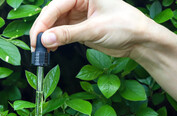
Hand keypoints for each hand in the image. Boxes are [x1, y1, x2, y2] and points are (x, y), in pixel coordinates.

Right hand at [30, 0, 158, 57]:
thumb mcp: (94, 29)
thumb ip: (67, 34)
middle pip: (52, 14)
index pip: (55, 6)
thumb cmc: (125, 26)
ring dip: (48, 37)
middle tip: (37, 47)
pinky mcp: (80, 27)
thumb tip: (45, 39)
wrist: (139, 40)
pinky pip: (62, 32)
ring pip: (55, 24)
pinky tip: (52, 48)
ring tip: (44, 50)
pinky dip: (56, 40)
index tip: (36, 39)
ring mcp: (79, 15)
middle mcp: (79, 2)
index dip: (43, 23)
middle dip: (43, 30)